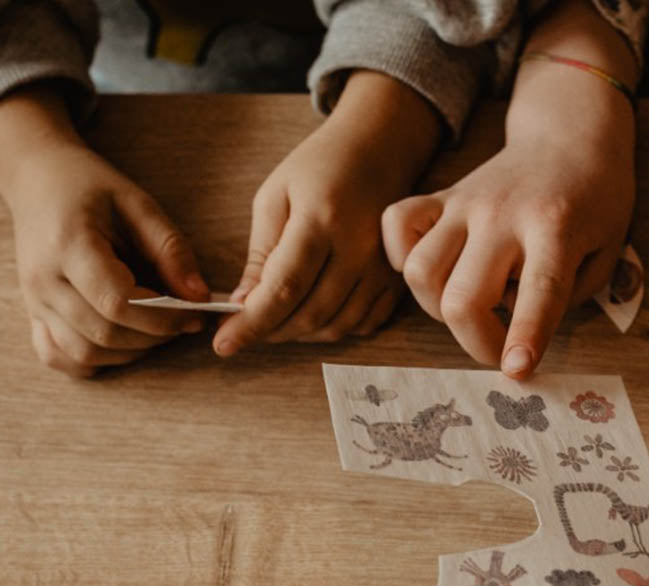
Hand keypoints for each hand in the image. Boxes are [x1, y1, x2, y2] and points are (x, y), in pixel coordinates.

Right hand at [0, 88, 207, 377]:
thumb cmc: (89, 187)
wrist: (37, 178)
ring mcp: (34, 300)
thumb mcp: (138, 204)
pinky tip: (122, 343)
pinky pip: (59, 356)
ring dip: (131, 351)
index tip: (196, 313)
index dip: (164, 317)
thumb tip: (199, 297)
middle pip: (105, 333)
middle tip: (185, 322)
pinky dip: (95, 360)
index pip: (118, 303)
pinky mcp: (34, 313)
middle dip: (155, 336)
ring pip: (85, 353)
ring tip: (157, 328)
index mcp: (68, 245)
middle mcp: (43, 279)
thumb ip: (171, 250)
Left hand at [212, 72, 439, 356]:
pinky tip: (312, 312)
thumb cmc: (319, 168)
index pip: (284, 287)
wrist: (379, 151)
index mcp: (322, 219)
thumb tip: (242, 306)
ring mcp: (384, 268)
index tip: (223, 344)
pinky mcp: (397, 281)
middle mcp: (360, 248)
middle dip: (271, 331)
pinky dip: (332, 328)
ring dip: (299, 334)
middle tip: (243, 329)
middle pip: (311, 314)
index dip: (251, 323)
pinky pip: (362, 324)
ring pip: (337, 326)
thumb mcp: (275, 197)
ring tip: (275, 321)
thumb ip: (260, 254)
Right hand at [382, 1, 636, 378]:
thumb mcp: (608, 248)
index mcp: (556, 227)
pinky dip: (404, 259)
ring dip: (439, 308)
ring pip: (420, 272)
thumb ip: (568, 295)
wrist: (569, 134)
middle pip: (462, 298)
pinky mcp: (440, 197)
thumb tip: (513, 329)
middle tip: (498, 348)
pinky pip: (396, 227)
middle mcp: (502, 214)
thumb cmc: (594, 199)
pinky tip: (437, 269)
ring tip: (471, 304)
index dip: (525, 337)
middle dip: (477, 343)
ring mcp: (465, 203)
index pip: (539, 291)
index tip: (516, 372)